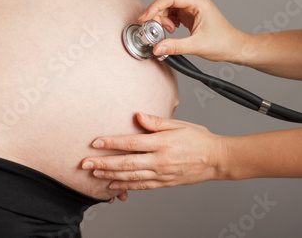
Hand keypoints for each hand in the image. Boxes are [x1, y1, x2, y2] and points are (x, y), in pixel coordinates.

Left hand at [81, 113, 225, 189]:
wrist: (216, 159)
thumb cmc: (198, 138)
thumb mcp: (178, 124)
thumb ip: (156, 122)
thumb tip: (137, 116)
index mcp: (162, 143)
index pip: (131, 143)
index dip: (111, 143)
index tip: (95, 142)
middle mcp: (160, 160)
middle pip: (126, 163)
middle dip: (103, 163)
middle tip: (85, 163)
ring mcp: (161, 174)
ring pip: (131, 177)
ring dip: (110, 175)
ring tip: (94, 173)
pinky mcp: (164, 183)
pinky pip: (141, 186)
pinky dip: (126, 186)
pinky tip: (113, 184)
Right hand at [139, 0, 247, 61]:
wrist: (234, 47)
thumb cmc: (223, 43)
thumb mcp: (197, 46)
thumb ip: (175, 46)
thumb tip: (157, 48)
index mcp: (198, 3)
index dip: (154, 7)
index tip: (145, 18)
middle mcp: (194, 2)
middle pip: (166, 1)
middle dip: (157, 14)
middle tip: (155, 29)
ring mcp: (191, 8)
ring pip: (167, 8)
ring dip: (161, 20)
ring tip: (167, 33)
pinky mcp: (189, 15)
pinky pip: (171, 14)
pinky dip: (166, 22)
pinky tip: (171, 32)